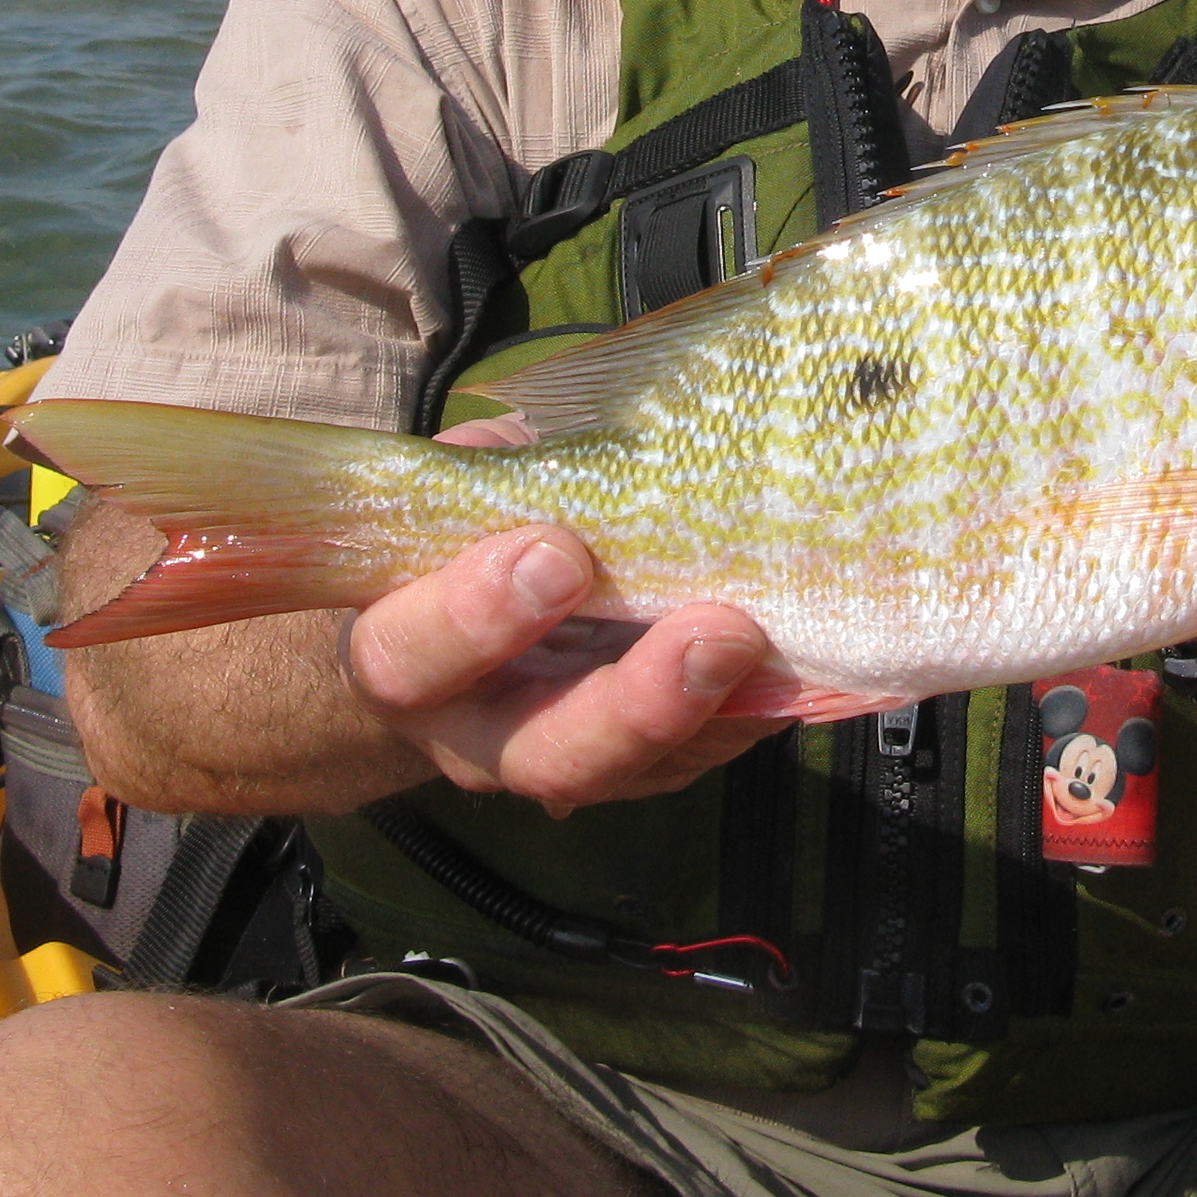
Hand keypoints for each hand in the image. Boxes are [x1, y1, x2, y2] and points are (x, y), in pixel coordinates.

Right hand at [333, 417, 784, 811]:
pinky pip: (697, 758)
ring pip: (634, 770)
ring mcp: (563, 760)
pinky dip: (750, 713)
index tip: (555, 550)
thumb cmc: (470, 533)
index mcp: (403, 653)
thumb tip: (562, 426)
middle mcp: (478, 732)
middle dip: (633, 698)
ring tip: (763, 643)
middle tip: (710, 629)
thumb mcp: (463, 488)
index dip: (476, 615)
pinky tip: (793, 666)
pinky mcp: (639, 767)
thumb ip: (496, 471)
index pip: (410, 653)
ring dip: (710, 710)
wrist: (462, 633)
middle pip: (545, 751)